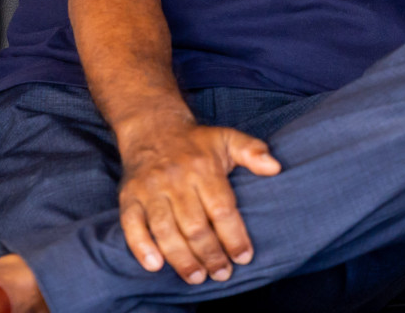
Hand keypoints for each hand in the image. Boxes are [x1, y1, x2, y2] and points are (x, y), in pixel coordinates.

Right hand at [117, 119, 280, 284]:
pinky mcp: (129, 197)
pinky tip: (156, 265)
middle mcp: (175, 179)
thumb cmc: (195, 142)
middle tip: (222, 273)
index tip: (244, 257)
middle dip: (211, 254)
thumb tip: (275, 167)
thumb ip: (253, 151)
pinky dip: (141, 247)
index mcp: (203, 168)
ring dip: (182, 258)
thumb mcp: (227, 138)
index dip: (234, 236)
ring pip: (166, 230)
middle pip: (195, 226)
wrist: (152, 127)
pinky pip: (132, 225)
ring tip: (197, 277)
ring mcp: (150, 189)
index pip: (221, 209)